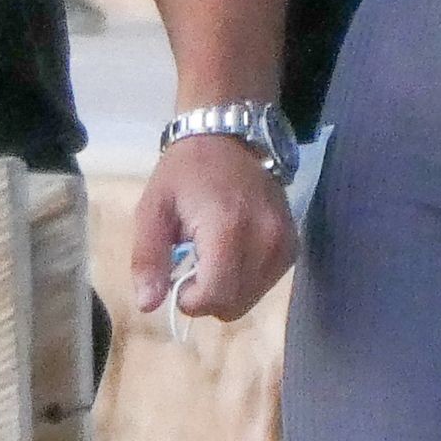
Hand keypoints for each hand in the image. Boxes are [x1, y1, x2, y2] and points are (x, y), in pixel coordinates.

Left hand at [132, 135, 296, 322]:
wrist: (231, 135)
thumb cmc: (186, 171)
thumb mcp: (152, 208)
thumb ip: (147, 258)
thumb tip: (148, 305)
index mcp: (228, 229)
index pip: (215, 296)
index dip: (190, 298)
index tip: (179, 275)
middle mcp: (265, 238)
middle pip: (234, 304)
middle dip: (208, 297)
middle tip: (194, 265)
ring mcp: (283, 241)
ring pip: (251, 298)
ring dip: (228, 290)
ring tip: (215, 256)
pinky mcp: (292, 242)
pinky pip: (267, 282)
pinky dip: (247, 280)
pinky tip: (234, 255)